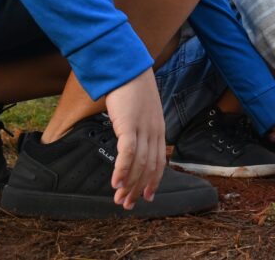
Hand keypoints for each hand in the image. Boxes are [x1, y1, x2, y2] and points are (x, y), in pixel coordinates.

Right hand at [105, 69, 165, 209]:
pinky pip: (127, 153)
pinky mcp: (130, 125)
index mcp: (159, 131)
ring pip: (139, 164)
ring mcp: (143, 129)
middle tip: (127, 204)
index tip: (146, 197)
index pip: (159, 163)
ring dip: (128, 184)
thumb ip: (140, 129)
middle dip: (138, 189)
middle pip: (149, 168)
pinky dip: (122, 169)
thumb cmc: (132, 90)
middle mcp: (154, 132)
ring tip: (118, 198)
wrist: (128, 70)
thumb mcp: (142, 113)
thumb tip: (131, 144)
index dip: (153, 182)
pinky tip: (115, 182)